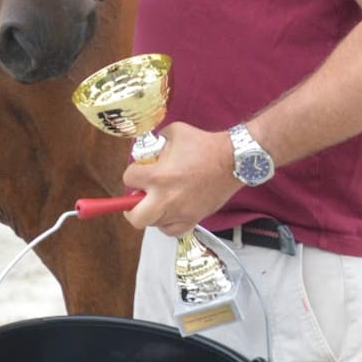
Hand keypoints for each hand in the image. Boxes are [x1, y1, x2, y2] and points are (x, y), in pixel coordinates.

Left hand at [121, 121, 235, 235]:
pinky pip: (171, 230)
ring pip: (153, 224)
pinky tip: (169, 211)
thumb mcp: (174, 131)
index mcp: (157, 176)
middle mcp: (166, 198)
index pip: (129, 179)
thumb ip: (157, 140)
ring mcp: (179, 212)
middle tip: (136, 198)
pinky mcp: (193, 219)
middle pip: (135, 217)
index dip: (133, 173)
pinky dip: (166, 223)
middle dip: (130, 207)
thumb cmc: (204, 144)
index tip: (140, 170)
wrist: (232, 160)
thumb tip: (149, 147)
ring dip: (151, 213)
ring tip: (157, 201)